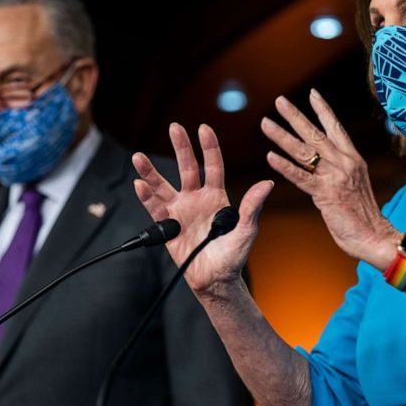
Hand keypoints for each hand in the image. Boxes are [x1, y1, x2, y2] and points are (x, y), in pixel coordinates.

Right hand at [133, 123, 273, 295]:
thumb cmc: (233, 255)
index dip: (209, 147)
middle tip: (174, 127)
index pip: (212, 166)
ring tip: (138, 157)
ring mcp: (180, 211)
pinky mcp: (168, 226)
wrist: (216, 279)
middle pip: (187, 168)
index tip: (204, 128)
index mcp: (217, 196)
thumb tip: (267, 183)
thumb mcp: (247, 230)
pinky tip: (139, 185)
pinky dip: (146, 197)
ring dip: (150, 172)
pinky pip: (155, 209)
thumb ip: (253, 206)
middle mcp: (196, 199)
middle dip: (181, 147)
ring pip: (163, 186)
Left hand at [261, 89, 399, 268]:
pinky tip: (270, 157)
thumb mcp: (355, 184)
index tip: (311, 93)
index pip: (336, 127)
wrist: (375, 236)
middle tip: (279, 100)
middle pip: (315, 133)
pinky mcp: (326, 194)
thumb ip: (340, 171)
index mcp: (353, 158)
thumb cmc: (364, 215)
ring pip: (303, 151)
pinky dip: (284, 166)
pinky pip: (300, 177)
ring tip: (265, 123)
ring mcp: (335, 177)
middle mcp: (345, 162)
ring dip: (281, 136)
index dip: (323, 110)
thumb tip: (325, 164)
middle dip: (295, 116)